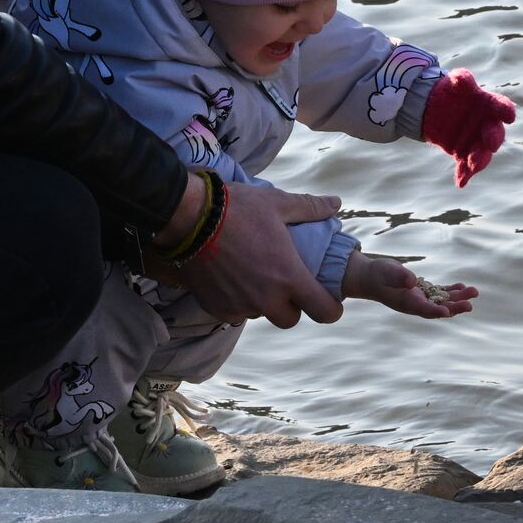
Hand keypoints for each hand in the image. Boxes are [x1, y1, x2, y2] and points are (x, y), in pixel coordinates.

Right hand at [175, 182, 343, 327]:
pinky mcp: (215, 307)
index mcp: (289, 277)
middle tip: (287, 285)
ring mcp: (239, 305)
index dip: (331, 309)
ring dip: (263, 302)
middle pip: (290, 319)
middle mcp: (266, 298)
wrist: (187, 218)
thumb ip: (310, 208)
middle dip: (293, 306)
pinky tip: (234, 280)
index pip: (323, 312)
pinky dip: (238, 302)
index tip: (330, 302)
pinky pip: (234, 314)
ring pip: (261, 315)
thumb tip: (336, 203)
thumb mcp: (278, 203)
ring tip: (256, 276)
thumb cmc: (237, 208)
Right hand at [342, 251, 476, 318]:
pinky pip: (441, 294)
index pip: (423, 309)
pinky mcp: (423, 292)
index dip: (435, 311)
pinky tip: (462, 287)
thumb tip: (412, 280)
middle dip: (455, 307)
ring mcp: (420, 299)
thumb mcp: (386, 272)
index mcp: (406, 302)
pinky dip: (452, 292)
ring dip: (458, 298)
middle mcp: (415, 304)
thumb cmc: (378, 275)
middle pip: (438, 308)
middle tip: (470, 305)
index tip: (447, 312)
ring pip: (443, 301)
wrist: (372, 278)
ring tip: (474, 292)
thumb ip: (399, 276)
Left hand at [422, 69, 515, 186]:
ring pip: (483, 153)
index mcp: (489, 105)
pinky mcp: (463, 153)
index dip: (506, 111)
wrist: (432, 107)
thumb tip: (463, 80)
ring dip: (480, 160)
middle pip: (495, 134)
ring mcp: (476, 141)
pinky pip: (466, 165)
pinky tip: (461, 182)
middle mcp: (487, 125)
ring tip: (472, 165)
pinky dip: (464, 173)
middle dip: (493, 139)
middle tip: (490, 143)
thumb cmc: (450, 91)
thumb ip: (461, 79)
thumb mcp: (454, 83)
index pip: (501, 107)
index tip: (510, 116)